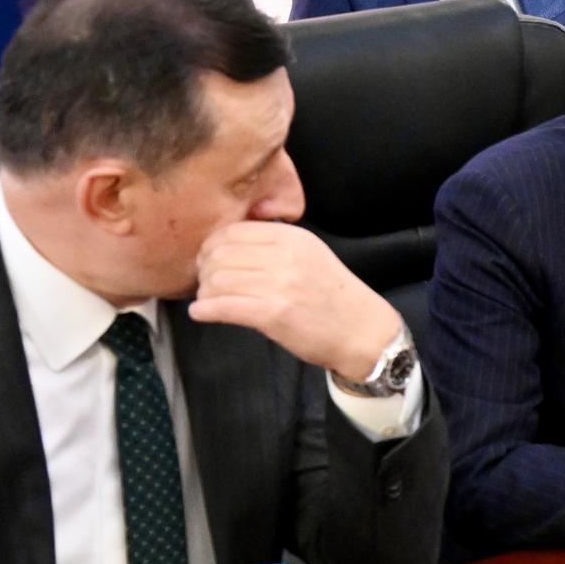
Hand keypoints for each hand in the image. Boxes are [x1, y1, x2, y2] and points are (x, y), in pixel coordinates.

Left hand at [187, 222, 403, 385]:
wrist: (363, 332)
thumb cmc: (333, 297)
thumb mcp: (310, 255)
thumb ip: (274, 245)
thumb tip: (224, 245)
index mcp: (292, 237)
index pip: (232, 231)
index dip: (211, 246)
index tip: (209, 262)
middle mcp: (285, 256)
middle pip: (220, 254)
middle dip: (204, 270)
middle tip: (206, 284)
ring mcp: (280, 285)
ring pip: (217, 280)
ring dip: (205, 292)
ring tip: (208, 301)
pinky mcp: (274, 314)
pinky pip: (224, 307)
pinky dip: (204, 310)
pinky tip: (200, 313)